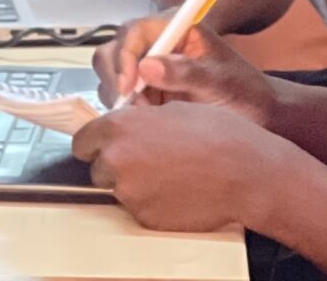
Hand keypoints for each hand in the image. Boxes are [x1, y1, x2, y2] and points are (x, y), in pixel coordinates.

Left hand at [73, 101, 283, 233]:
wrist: (244, 172)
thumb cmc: (217, 135)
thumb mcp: (172, 109)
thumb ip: (139, 120)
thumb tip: (129, 126)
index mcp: (119, 127)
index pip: (82, 141)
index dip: (96, 144)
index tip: (105, 146)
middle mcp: (116, 160)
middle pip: (98, 168)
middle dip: (115, 165)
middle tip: (145, 160)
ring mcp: (129, 192)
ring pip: (118, 190)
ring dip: (134, 184)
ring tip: (168, 174)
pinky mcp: (145, 218)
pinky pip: (139, 209)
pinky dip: (152, 202)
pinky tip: (176, 191)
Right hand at [92, 13, 276, 121]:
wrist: (258, 116)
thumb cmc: (244, 92)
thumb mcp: (219, 81)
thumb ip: (186, 73)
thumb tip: (145, 67)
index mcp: (176, 27)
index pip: (133, 31)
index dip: (124, 55)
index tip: (129, 86)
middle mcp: (157, 42)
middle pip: (114, 49)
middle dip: (115, 76)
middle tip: (130, 106)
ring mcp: (150, 67)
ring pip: (112, 73)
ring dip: (119, 96)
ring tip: (143, 116)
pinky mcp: (147, 90)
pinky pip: (121, 96)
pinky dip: (124, 110)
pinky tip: (144, 123)